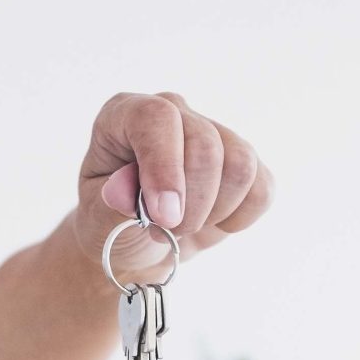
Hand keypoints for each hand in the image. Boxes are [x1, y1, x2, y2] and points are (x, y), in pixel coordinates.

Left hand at [74, 91, 273, 283]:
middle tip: (164, 231)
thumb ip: (110, 205)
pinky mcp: (241, 163)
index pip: (157, 119)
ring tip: (184, 228)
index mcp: (126, 116)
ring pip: (241, 166)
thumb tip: (125, 190)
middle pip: (206, 146)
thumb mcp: (98, 221)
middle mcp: (173, 114)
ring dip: (214, 212)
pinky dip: (239, 218)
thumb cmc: (110, 226)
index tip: (164, 217)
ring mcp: (212, 133)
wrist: (136, 246)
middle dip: (191, 205)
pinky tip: (212, 223)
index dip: (165, 167)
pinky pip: (261, 188)